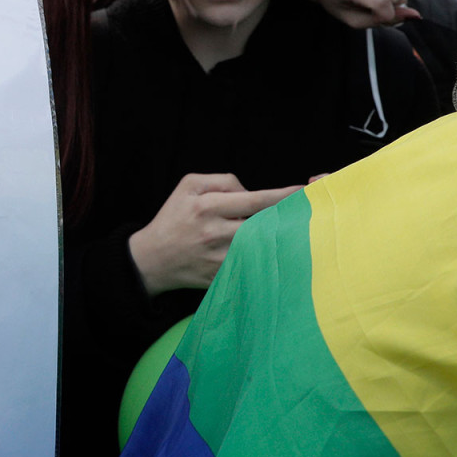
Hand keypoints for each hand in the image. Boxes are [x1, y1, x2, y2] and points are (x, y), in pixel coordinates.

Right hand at [128, 174, 301, 296]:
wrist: (152, 258)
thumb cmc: (173, 217)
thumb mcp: (187, 185)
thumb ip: (221, 181)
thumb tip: (250, 192)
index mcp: (206, 207)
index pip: (255, 199)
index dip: (283, 196)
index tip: (304, 192)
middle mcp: (214, 233)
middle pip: (263, 224)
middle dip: (285, 219)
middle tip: (303, 213)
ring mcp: (219, 257)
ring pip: (260, 246)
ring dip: (275, 239)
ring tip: (286, 233)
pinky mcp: (221, 276)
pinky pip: (250, 265)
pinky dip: (263, 258)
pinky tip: (267, 253)